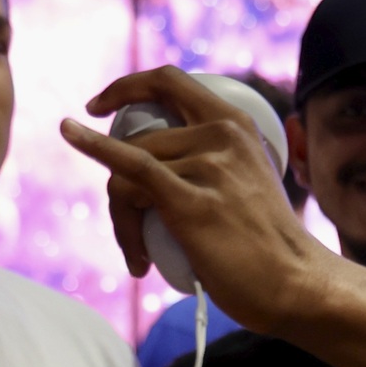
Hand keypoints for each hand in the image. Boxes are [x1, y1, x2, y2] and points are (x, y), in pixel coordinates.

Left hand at [60, 68, 323, 330]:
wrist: (296, 284)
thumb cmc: (268, 248)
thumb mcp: (246, 184)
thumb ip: (213, 165)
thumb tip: (157, 170)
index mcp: (235, 124)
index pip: (169, 82)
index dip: (127, 87)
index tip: (99, 106)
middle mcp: (221, 136)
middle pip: (137, 144)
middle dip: (121, 189)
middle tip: (134, 235)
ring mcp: (208, 166)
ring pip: (126, 176)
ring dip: (123, 223)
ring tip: (142, 260)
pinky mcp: (192, 202)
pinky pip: (131, 170)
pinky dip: (94, 148)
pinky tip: (69, 132)